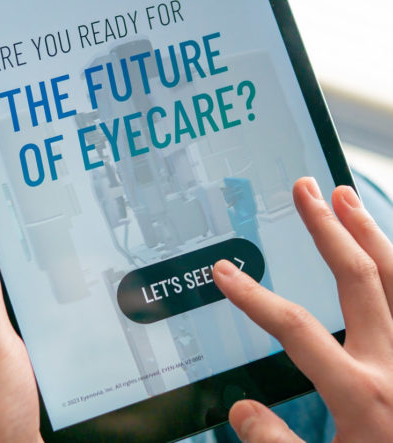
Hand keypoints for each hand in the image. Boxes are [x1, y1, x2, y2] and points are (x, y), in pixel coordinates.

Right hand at [215, 177, 392, 441]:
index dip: (255, 297)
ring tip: (346, 197)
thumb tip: (241, 410)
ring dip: (371, 234)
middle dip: (328, 230)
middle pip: (358, 281)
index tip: (224, 271)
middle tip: (305, 191)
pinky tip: (385, 251)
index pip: (297, 330)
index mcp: (362, 395)